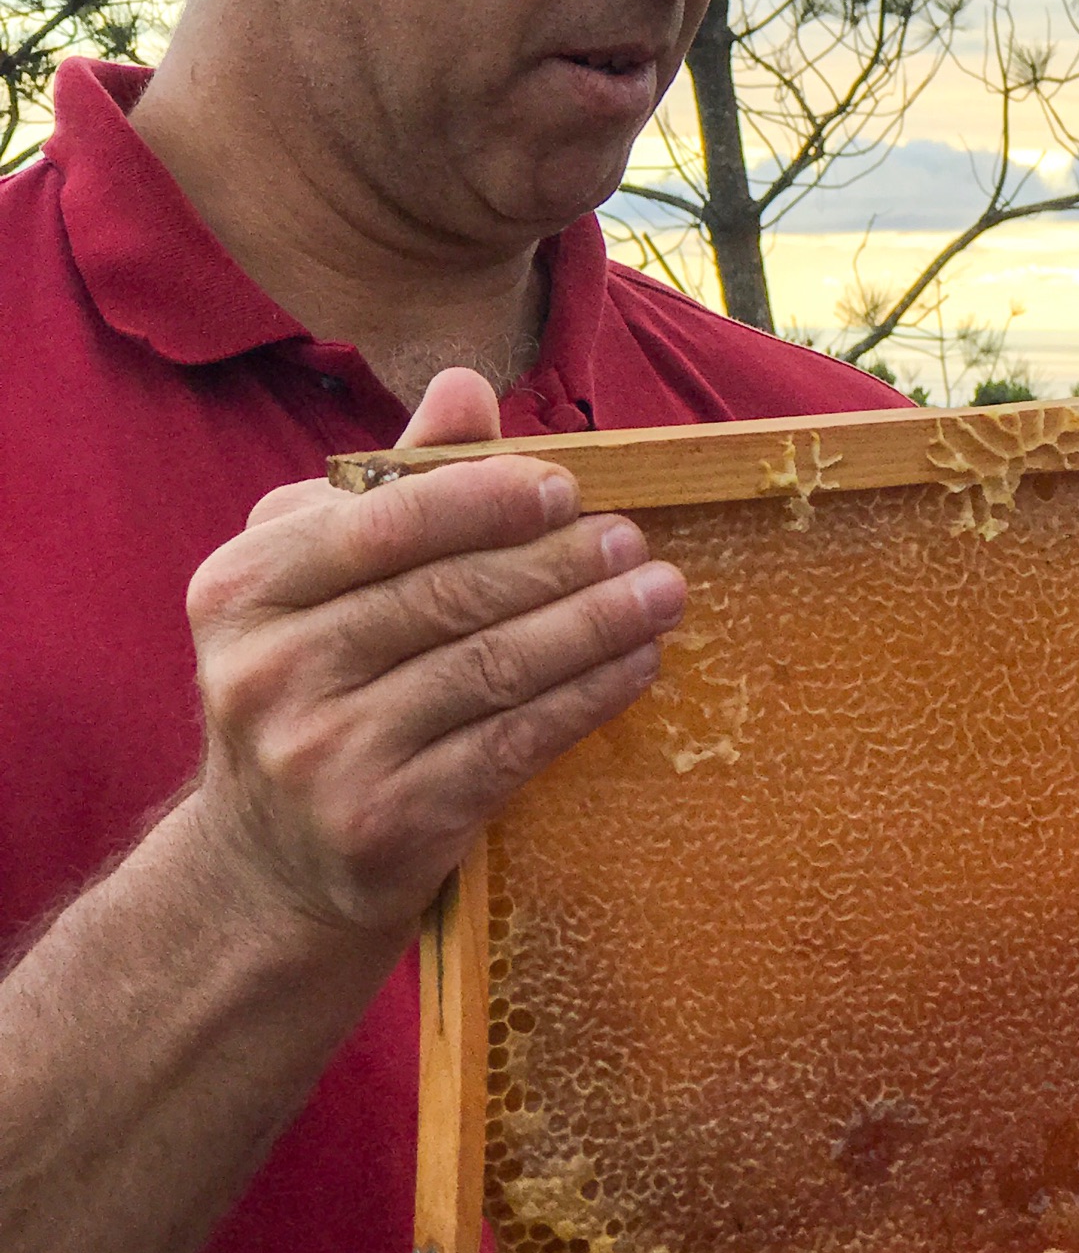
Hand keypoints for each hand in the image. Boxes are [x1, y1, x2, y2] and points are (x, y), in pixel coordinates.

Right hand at [184, 368, 683, 944]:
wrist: (269, 866)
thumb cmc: (312, 687)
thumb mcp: (318, 580)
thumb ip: (394, 484)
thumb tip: (466, 386)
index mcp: (242, 588)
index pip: (380, 524)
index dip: (482, 499)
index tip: (566, 487)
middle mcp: (267, 671)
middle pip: (445, 596)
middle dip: (557, 562)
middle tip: (634, 539)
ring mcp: (323, 754)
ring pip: (490, 668)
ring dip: (593, 625)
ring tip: (662, 593)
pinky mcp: (386, 822)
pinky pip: (513, 742)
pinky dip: (586, 696)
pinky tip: (637, 665)